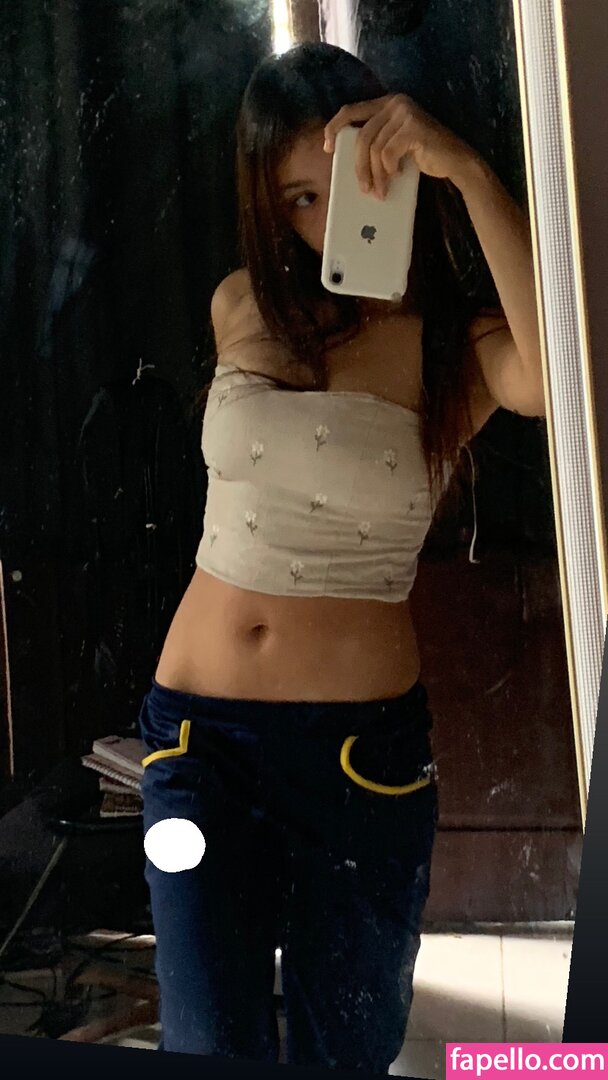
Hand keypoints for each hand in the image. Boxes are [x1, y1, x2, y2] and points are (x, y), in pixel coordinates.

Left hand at [323, 93, 478, 197]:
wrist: (455, 161)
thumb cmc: (423, 156)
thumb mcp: (393, 147)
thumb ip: (376, 144)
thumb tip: (350, 163)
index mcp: (387, 103)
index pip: (351, 110)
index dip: (335, 128)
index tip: (327, 149)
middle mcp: (395, 102)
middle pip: (362, 136)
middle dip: (359, 167)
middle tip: (363, 189)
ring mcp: (405, 112)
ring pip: (374, 148)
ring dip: (375, 175)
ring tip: (381, 192)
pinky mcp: (413, 127)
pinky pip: (388, 153)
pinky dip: (389, 169)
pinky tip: (397, 176)